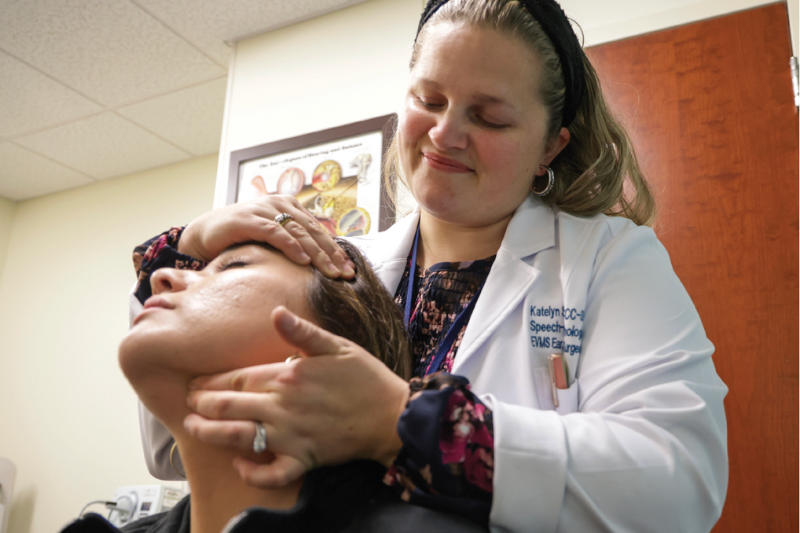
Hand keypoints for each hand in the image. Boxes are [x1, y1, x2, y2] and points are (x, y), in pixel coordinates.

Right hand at [179, 195, 353, 277]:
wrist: (206, 232)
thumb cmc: (242, 238)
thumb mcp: (272, 239)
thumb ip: (293, 243)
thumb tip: (319, 265)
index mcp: (290, 207)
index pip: (320, 230)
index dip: (336, 250)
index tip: (351, 270)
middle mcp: (280, 204)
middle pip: (314, 231)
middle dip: (333, 254)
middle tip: (347, 274)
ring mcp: (264, 210)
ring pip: (299, 232)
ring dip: (318, 254)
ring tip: (332, 272)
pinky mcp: (249, 220)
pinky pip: (275, 233)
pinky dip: (291, 246)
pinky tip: (303, 261)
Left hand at [183, 306, 409, 487]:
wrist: (393, 415)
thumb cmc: (365, 377)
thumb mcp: (336, 346)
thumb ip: (301, 332)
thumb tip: (275, 313)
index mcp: (288, 376)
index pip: (238, 378)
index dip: (211, 380)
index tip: (194, 382)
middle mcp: (283, 407)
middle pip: (230, 406)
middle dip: (202, 404)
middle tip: (187, 403)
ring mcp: (292, 437)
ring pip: (240, 437)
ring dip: (211, 433)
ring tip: (194, 428)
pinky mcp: (304, 459)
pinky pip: (271, 473)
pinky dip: (252, 472)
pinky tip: (239, 465)